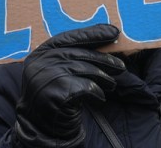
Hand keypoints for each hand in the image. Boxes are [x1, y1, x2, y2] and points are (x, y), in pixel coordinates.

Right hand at [14, 24, 125, 147]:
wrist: (42, 128)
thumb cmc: (56, 96)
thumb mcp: (60, 72)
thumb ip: (74, 56)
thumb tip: (107, 35)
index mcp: (40, 53)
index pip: (69, 37)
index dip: (92, 33)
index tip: (114, 32)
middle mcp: (40, 63)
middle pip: (79, 53)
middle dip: (103, 59)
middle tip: (120, 67)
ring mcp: (46, 78)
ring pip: (84, 69)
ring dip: (103, 77)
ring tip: (112, 84)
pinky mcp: (56, 94)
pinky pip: (85, 87)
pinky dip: (96, 91)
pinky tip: (100, 97)